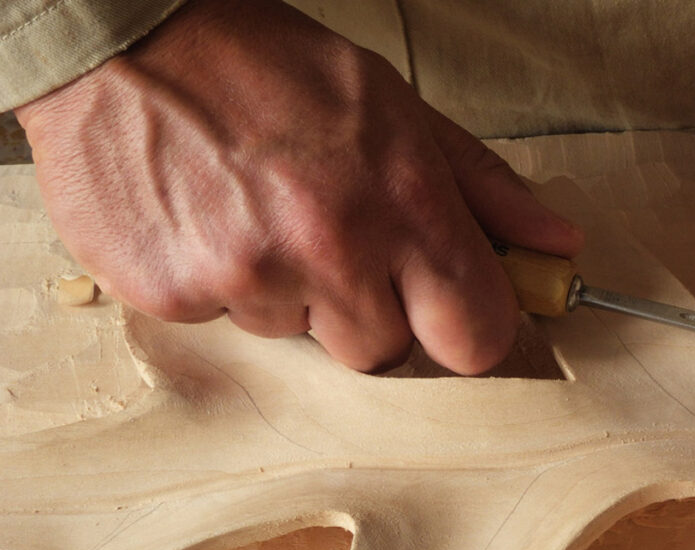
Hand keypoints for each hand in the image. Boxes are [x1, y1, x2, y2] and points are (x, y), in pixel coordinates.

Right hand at [16, 0, 580, 373]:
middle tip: (329, 233)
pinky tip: (205, 218)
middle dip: (367, 308)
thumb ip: (482, 186)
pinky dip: (219, 284)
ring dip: (289, 293)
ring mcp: (248, 277)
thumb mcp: (395, 106)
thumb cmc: (268, 65)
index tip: (446, 307)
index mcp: (403, 203)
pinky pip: (225, 325)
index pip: (476, 336)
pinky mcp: (173, 295)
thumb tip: (558, 243)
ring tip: (256, 210)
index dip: (463, 325)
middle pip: (385, 352)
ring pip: (301, 339)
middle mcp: (332, 248)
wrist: (119, 35)